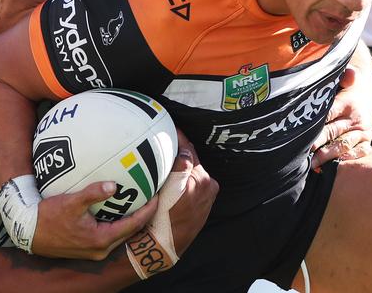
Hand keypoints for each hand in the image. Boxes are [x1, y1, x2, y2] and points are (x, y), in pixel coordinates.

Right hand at [32, 182, 157, 258]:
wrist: (28, 232)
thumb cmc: (48, 217)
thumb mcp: (71, 202)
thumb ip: (93, 193)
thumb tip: (113, 186)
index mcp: (101, 240)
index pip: (133, 225)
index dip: (147, 210)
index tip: (157, 196)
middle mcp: (100, 249)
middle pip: (130, 231)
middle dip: (143, 215)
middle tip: (151, 196)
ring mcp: (93, 250)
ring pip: (120, 233)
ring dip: (130, 219)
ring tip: (139, 201)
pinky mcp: (86, 248)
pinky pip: (110, 234)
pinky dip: (117, 222)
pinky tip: (117, 209)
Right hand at [168, 131, 218, 255]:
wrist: (163, 245)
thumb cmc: (163, 219)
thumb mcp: (169, 189)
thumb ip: (181, 165)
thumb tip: (184, 146)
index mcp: (202, 180)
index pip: (189, 151)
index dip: (179, 137)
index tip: (170, 127)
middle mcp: (208, 186)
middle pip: (191, 160)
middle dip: (179, 150)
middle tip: (165, 140)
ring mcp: (205, 196)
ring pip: (190, 171)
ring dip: (181, 164)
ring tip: (166, 156)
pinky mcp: (202, 204)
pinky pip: (191, 183)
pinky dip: (183, 177)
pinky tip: (171, 176)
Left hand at [311, 66, 371, 169]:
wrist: (369, 92)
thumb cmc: (345, 87)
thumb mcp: (342, 79)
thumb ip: (341, 78)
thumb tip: (349, 74)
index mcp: (346, 102)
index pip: (327, 114)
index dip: (314, 125)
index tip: (300, 134)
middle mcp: (355, 118)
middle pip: (332, 132)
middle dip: (317, 143)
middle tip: (301, 153)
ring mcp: (362, 131)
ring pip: (343, 146)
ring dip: (327, 156)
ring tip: (312, 165)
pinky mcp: (367, 141)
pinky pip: (358, 153)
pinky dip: (346, 160)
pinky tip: (332, 168)